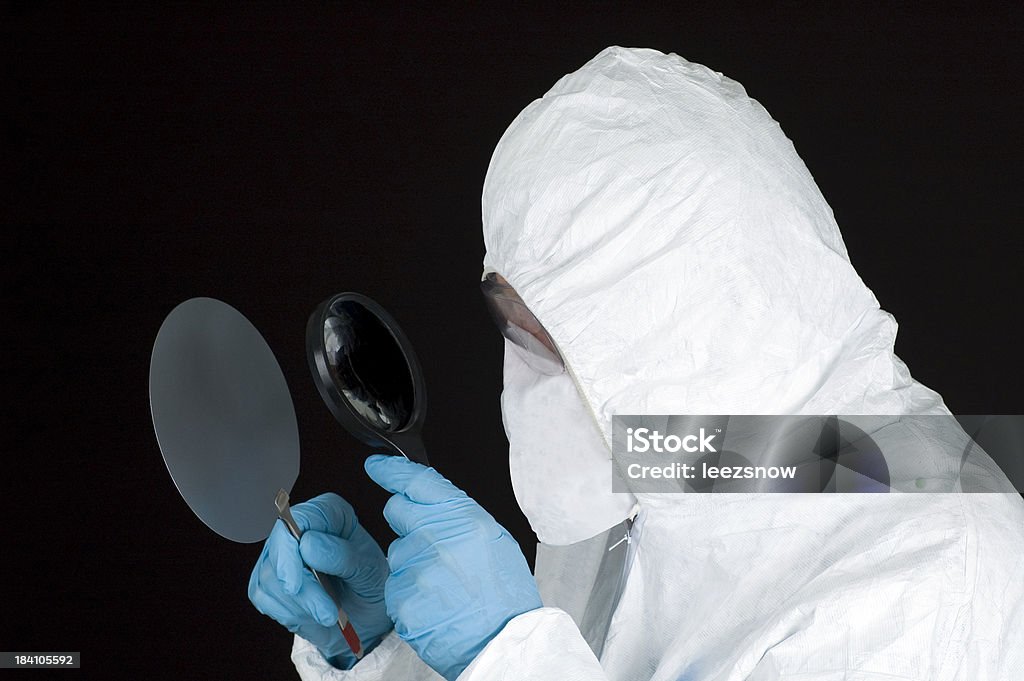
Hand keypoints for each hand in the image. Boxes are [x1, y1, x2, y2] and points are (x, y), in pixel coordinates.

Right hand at [248, 493, 392, 668]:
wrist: (365, 614)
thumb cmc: (369, 583)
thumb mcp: (369, 569)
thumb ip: (342, 555)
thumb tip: (306, 544)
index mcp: (329, 513)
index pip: (297, 519)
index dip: (289, 552)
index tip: (294, 586)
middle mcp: (300, 528)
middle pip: (278, 552)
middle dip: (302, 592)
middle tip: (326, 614)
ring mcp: (281, 553)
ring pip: (268, 579)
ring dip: (300, 608)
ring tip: (328, 615)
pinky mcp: (269, 578)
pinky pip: (264, 597)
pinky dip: (290, 614)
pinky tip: (312, 616)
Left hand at [365, 455, 542, 680]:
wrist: (502, 642)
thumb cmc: (504, 596)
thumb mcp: (496, 540)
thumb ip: (460, 517)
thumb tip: (432, 504)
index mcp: (462, 518)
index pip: (417, 481)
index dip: (391, 470)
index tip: (376, 465)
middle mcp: (434, 537)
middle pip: (397, 510)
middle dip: (407, 522)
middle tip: (431, 547)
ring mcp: (414, 567)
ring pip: (397, 553)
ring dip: (412, 564)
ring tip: (443, 586)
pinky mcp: (400, 597)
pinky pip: (394, 585)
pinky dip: (409, 593)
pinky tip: (433, 604)